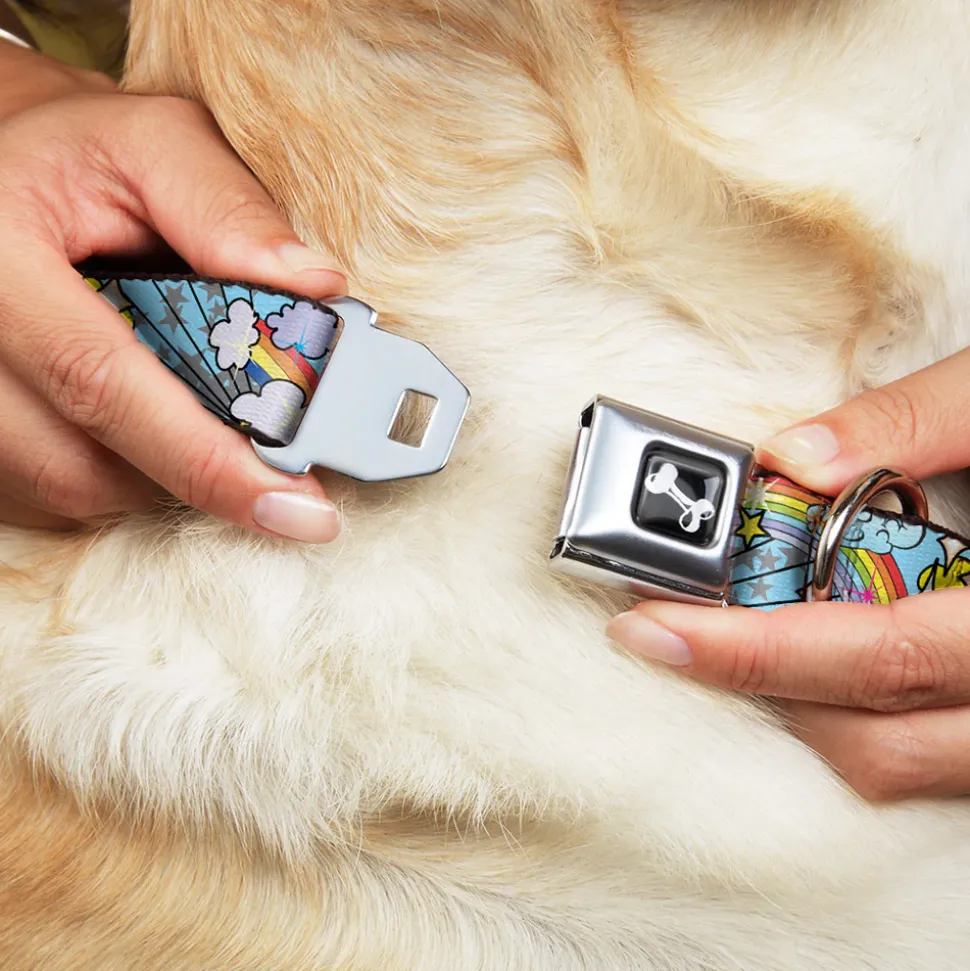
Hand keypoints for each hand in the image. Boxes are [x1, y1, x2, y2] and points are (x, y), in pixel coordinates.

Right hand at [0, 43, 345, 540]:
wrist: (3, 172)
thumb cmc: (78, 155)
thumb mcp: (152, 145)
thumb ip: (228, 209)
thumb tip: (318, 287)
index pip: (101, 382)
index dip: (206, 460)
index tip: (298, 508)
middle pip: (83, 464)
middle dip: (201, 479)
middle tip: (287, 482)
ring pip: (71, 488)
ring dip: (164, 477)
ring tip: (216, 429)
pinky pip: (51, 493)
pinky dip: (124, 475)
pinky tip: (158, 430)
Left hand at [608, 347, 969, 800]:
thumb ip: (914, 421)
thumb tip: (791, 457)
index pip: (880, 653)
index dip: (755, 649)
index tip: (654, 623)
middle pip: (878, 737)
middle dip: (757, 685)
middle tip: (666, 630)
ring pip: (905, 765)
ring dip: (805, 710)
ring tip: (733, 640)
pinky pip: (935, 759)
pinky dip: (862, 718)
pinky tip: (817, 660)